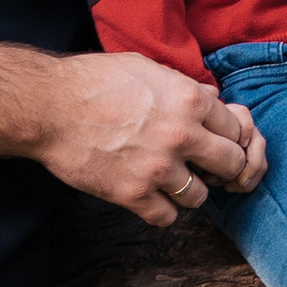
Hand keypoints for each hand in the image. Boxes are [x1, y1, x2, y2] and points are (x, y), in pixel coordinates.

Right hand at [0, 45, 264, 225]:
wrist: (49, 107)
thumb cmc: (94, 81)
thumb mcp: (147, 69)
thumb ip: (184, 87)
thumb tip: (210, 99)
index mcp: (189, 100)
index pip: (237, 128)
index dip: (227, 136)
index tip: (213, 141)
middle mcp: (182, 135)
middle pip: (232, 164)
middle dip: (219, 167)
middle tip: (201, 166)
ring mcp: (158, 168)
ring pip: (200, 197)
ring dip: (187, 191)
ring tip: (169, 181)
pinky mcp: (133, 194)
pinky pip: (167, 217)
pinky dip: (160, 210)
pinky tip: (148, 196)